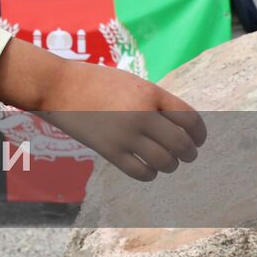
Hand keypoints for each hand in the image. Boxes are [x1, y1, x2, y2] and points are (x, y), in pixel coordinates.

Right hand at [38, 61, 206, 181]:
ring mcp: (125, 134)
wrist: (57, 86)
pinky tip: (147, 169)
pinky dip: (149, 174)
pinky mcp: (109, 150)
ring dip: (170, 165)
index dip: (199, 134)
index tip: (197, 140)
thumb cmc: (93, 81)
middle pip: (182, 144)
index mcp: (150, 93)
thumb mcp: (130, 82)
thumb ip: (153, 100)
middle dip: (189, 153)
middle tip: (186, 156)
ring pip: (164, 161)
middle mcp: (142, 114)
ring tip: (166, 163)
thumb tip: (177, 124)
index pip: (190, 119)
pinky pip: (141, 172)